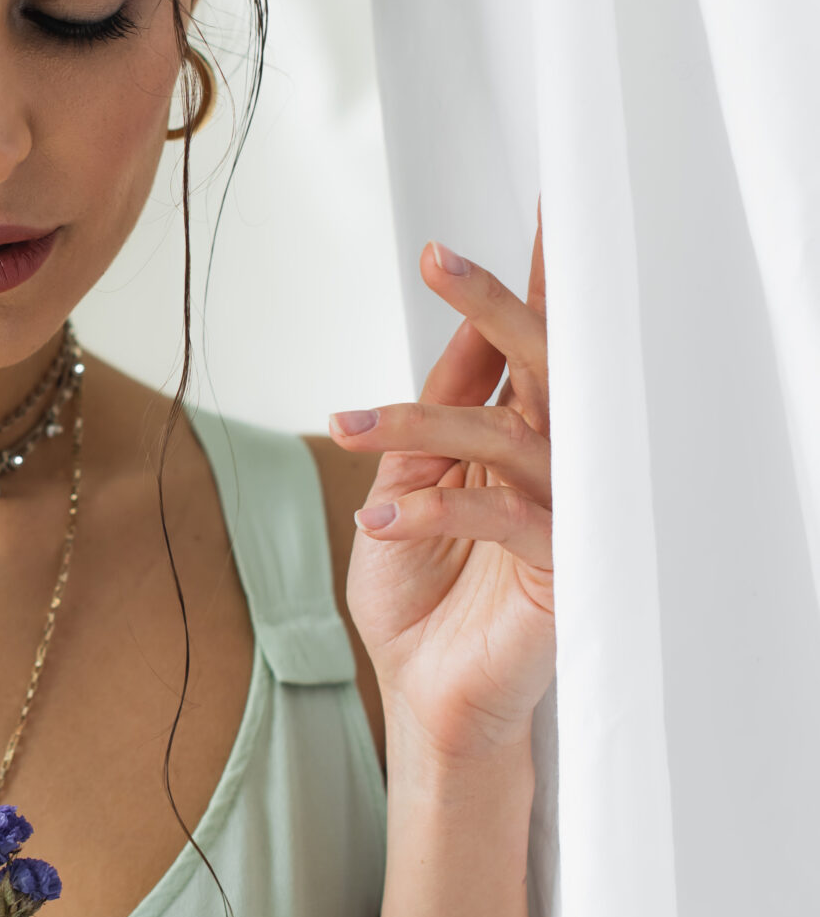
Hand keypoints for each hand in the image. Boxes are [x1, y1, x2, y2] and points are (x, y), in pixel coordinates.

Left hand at [328, 220, 552, 762]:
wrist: (428, 696)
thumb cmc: (422, 597)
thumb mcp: (404, 490)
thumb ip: (429, 420)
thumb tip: (458, 335)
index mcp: (517, 437)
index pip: (521, 350)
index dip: (510, 286)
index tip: (502, 220)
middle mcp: (551, 463)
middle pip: (541, 366)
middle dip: (492, 306)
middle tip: (441, 258)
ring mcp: (565, 512)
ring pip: (514, 436)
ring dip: (425, 421)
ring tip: (352, 427)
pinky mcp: (563, 567)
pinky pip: (507, 517)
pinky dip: (440, 512)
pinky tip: (381, 521)